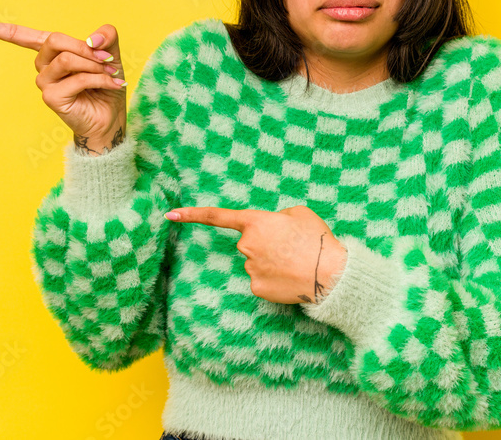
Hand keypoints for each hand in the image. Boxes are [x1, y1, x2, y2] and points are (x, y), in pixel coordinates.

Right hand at [0, 21, 127, 153]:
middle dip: (84, 47)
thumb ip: (105, 37)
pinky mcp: (51, 98)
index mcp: (50, 52)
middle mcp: (42, 66)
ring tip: (110, 74)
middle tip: (107, 59)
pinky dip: (97, 78)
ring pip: (66, 59)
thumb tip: (94, 39)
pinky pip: (75, 78)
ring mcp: (44, 83)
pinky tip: (109, 84)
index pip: (18, 36)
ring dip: (94, 65)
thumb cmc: (107, 84)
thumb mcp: (111, 54)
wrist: (111, 118)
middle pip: (54, 39)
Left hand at [165, 205, 347, 304]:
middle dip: (265, 243)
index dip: (192, 215)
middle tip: (291, 246)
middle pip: (248, 243)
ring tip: (296, 262)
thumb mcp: (299, 213)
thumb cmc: (317, 239)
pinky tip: (290, 277)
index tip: (170, 214)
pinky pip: (261, 280)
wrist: (330, 275)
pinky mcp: (256, 288)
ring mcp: (249, 268)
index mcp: (255, 222)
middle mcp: (246, 245)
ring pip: (255, 262)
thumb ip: (277, 216)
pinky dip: (273, 279)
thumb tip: (271, 226)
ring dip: (271, 262)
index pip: (217, 216)